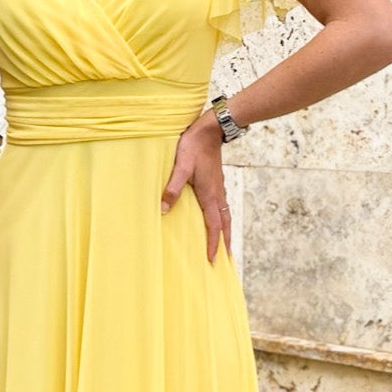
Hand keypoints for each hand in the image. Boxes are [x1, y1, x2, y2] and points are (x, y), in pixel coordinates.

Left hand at [160, 111, 231, 262]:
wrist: (210, 129)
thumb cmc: (194, 146)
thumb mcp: (180, 166)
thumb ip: (172, 187)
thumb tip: (164, 208)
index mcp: (210, 195)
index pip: (214, 226)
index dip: (213, 244)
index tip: (213, 260)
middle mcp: (217, 195)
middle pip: (225, 225)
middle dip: (226, 244)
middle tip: (227, 261)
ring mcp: (219, 189)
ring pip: (226, 216)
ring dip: (226, 233)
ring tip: (226, 246)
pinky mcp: (217, 183)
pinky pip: (222, 207)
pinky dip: (223, 220)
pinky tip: (218, 220)